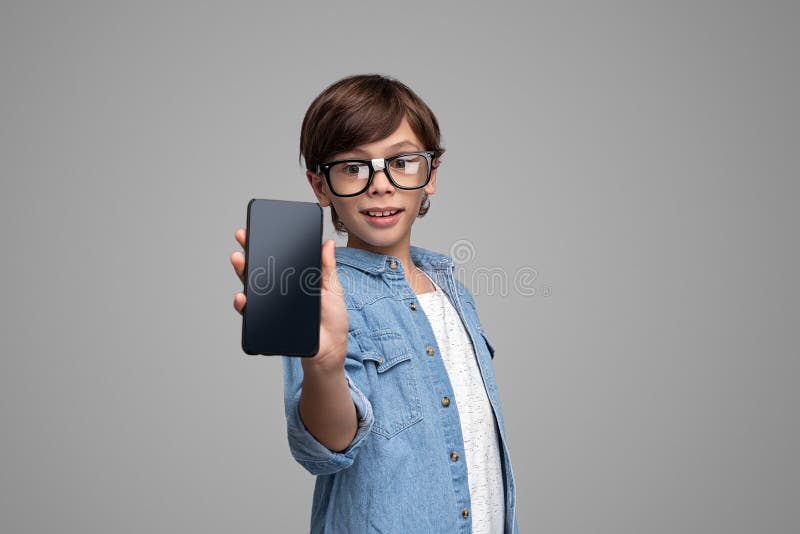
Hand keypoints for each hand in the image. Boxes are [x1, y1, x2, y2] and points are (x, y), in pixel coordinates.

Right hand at [230, 230, 348, 371]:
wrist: (330, 349)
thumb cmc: (333, 320)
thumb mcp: (333, 289)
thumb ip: (327, 268)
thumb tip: (327, 243)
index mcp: (295, 280)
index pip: (277, 258)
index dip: (265, 244)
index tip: (256, 229)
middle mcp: (279, 291)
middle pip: (260, 269)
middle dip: (249, 252)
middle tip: (242, 238)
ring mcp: (272, 307)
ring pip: (251, 288)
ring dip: (242, 273)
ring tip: (239, 261)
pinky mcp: (267, 324)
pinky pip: (251, 314)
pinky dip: (244, 304)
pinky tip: (243, 297)